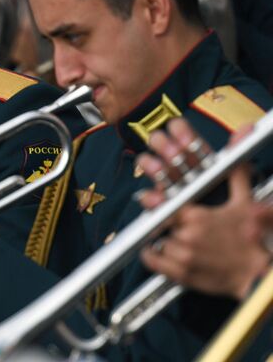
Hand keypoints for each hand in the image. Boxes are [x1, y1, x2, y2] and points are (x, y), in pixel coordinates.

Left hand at [136, 118, 270, 298]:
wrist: (260, 277)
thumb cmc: (252, 239)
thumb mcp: (245, 201)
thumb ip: (236, 170)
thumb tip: (242, 133)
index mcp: (197, 216)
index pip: (164, 204)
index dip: (156, 200)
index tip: (148, 196)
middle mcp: (187, 236)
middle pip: (161, 223)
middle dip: (166, 222)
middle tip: (172, 223)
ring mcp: (183, 257)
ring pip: (158, 242)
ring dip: (163, 239)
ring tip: (176, 238)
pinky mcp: (181, 275)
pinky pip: (154, 262)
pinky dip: (153, 256)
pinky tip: (160, 251)